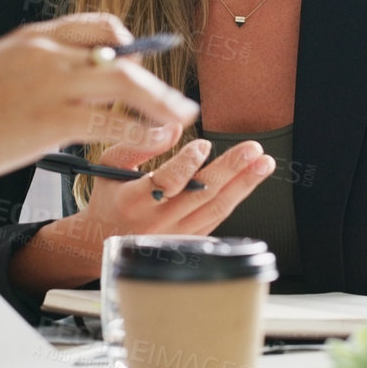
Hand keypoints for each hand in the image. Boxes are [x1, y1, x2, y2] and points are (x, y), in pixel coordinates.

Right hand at [0, 14, 200, 185]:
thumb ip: (37, 69)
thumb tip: (70, 84)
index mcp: (34, 37)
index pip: (97, 24)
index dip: (128, 44)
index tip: (141, 64)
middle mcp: (48, 52)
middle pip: (120, 52)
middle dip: (155, 78)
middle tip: (179, 101)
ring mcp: (52, 83)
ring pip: (125, 81)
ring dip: (160, 101)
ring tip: (181, 119)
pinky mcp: (52, 119)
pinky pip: (111, 121)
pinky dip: (140, 130)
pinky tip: (154, 140)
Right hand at [15, 134, 276, 291]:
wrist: (103, 240)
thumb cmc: (110, 196)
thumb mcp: (109, 165)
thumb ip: (138, 143)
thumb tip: (174, 127)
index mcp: (133, 201)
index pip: (166, 182)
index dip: (187, 164)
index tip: (203, 144)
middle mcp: (157, 222)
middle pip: (200, 195)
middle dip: (230, 170)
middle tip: (252, 150)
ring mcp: (176, 234)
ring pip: (216, 208)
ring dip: (244, 184)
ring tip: (264, 163)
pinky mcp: (189, 240)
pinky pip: (217, 217)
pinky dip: (236, 197)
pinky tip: (250, 179)